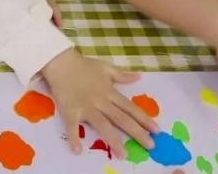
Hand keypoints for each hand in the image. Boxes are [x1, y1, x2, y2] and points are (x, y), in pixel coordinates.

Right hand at [41, 49, 157, 157]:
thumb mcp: (105, 68)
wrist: (60, 62)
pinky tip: (77, 150)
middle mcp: (100, 101)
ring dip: (113, 140)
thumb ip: (122, 75)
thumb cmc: (83, 65)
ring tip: (123, 155)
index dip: (144, 119)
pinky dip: (74, 138)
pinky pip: (72, 126)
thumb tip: (139, 76)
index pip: (130, 108)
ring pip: (102, 125)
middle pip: (121, 119)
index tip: (157, 130)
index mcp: (109, 92)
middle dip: (137, 133)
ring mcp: (86, 107)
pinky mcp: (70, 111)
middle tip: (150, 146)